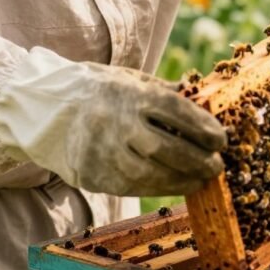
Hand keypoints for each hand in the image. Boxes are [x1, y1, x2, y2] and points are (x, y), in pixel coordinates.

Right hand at [0, 53, 226, 196]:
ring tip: (199, 180)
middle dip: (198, 161)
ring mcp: (101, 151)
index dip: (203, 128)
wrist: (46, 108)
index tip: (222, 140)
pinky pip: (131, 187)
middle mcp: (116, 123)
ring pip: (150, 174)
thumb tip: (210, 107)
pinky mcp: (91, 174)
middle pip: (166, 149)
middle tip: (217, 166)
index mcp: (131, 94)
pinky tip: (174, 185)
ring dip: (181, 180)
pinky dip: (158, 188)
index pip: (176, 112)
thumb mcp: (135, 81)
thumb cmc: (104, 92)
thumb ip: (170, 96)